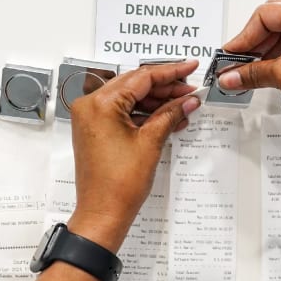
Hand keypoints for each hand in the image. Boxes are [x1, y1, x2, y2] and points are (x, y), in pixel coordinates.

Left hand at [68, 60, 200, 250]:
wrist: (103, 213)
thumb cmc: (118, 185)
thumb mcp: (151, 143)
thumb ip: (170, 114)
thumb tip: (187, 100)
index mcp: (100, 104)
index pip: (141, 77)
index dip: (170, 72)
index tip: (189, 68)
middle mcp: (90, 106)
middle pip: (134, 85)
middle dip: (165, 87)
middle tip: (190, 89)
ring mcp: (91, 118)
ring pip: (130, 98)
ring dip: (156, 101)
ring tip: (183, 105)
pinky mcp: (96, 130)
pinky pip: (123, 112)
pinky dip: (145, 113)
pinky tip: (167, 117)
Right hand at [219, 0, 280, 130]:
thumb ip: (252, 73)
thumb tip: (232, 75)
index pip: (265, 15)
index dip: (244, 37)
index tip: (231, 54)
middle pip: (274, 22)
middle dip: (254, 45)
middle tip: (237, 63)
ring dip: (266, 53)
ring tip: (250, 72)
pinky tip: (269, 71)